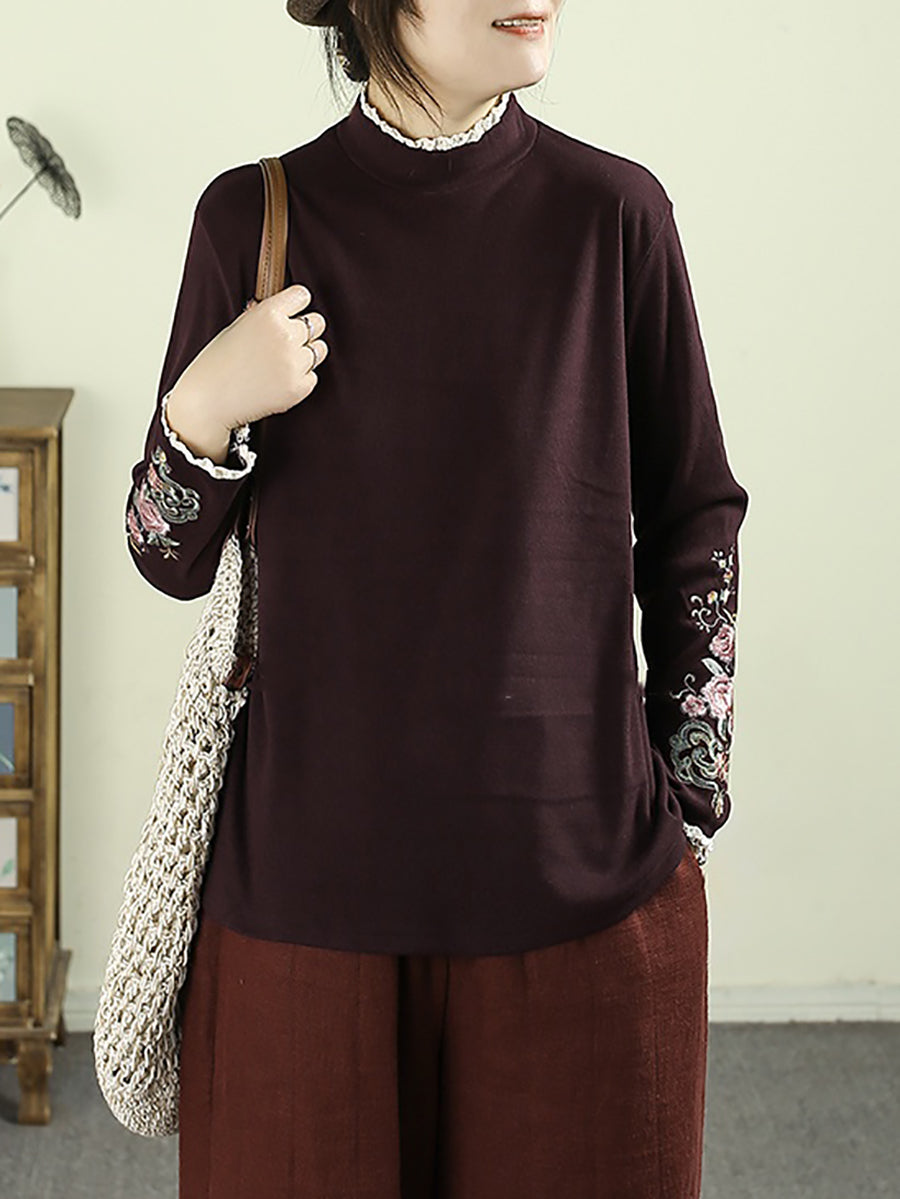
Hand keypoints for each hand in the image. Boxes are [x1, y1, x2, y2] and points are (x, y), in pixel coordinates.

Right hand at [170, 283, 328, 434]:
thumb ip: (266, 316)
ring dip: (306, 354)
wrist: (209, 399)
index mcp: (269, 313)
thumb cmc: (218, 362)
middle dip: (305, 330)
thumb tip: (288, 311)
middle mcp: (285, 335)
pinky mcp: (298, 387)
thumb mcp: (238, 326)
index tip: (293, 312)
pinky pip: (313, 376)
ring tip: (281, 362)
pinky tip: (278, 381)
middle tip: (287, 341)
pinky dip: (300, 379)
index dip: (297, 305)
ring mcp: (294, 363)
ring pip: (319, 350)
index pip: (303, 296)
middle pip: (318, 323)